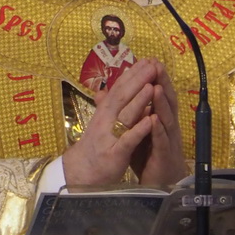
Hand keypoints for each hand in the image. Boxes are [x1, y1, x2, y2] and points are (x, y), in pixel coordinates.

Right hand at [63, 60, 164, 187]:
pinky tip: (149, 120)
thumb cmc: (95, 146)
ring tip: (151, 86)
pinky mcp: (114, 153)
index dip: (132, 74)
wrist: (81, 173)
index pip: (118, 89)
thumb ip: (107, 106)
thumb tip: (109, 87)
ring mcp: (109, 136)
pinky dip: (138, 129)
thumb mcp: (101, 123)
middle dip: (138, 81)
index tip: (145, 61)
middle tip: (152, 66)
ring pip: (125, 115)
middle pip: (122, 97)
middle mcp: (105, 120)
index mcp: (104, 112)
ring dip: (139, 100)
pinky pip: (128, 140)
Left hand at [130, 64, 189, 186]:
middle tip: (157, 64)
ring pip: (166, 119)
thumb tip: (110, 96)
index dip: (154, 78)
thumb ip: (128, 113)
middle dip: (162, 82)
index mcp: (159, 118)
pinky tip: (154, 120)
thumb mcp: (134, 131)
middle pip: (166, 101)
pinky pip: (161, 141)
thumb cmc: (148, 155)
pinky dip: (158, 130)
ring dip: (161, 103)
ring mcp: (167, 140)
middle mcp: (166, 126)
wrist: (159, 182)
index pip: (158, 94)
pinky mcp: (163, 155)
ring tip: (156, 87)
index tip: (149, 59)